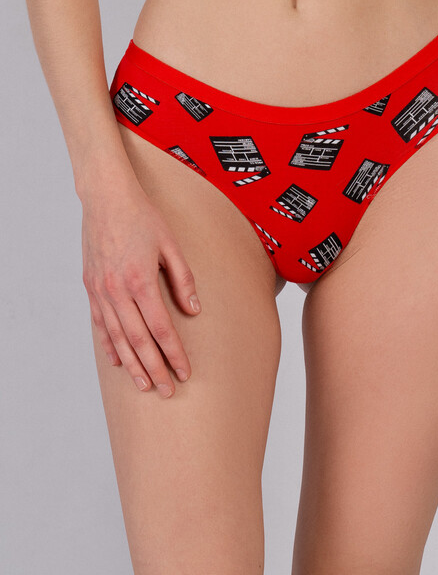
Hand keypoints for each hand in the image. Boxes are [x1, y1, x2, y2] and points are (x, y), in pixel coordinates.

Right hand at [81, 177, 201, 397]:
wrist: (106, 198)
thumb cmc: (143, 217)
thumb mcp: (170, 244)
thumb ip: (183, 279)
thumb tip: (194, 310)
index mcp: (140, 280)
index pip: (161, 328)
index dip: (174, 353)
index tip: (185, 371)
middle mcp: (117, 290)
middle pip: (138, 340)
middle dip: (155, 368)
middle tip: (169, 390)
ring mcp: (101, 291)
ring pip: (117, 338)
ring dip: (132, 364)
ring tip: (145, 385)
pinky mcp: (91, 287)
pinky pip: (100, 324)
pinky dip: (110, 345)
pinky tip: (118, 361)